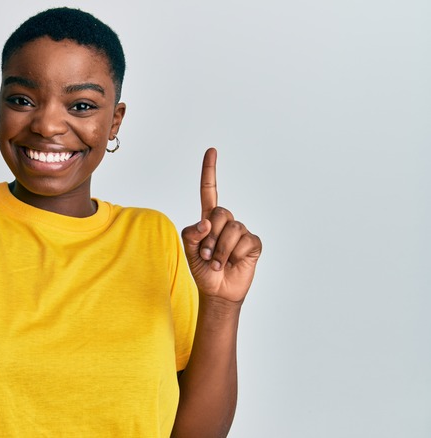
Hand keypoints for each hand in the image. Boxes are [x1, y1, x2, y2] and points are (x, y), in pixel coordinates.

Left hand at [181, 148, 261, 303]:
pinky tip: (231, 263)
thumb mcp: (189, 250)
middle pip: (221, 213)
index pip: (209, 191)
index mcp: (209, 220)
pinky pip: (244, 241)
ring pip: (232, 229)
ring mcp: (241, 232)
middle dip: (210, 237)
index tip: (212, 150)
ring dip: (220, 250)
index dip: (210, 171)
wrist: (217, 291)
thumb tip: (206, 222)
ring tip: (217, 263)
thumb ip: (191, 234)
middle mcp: (226, 222)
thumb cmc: (202, 269)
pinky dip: (233, 255)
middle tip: (206, 255)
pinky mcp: (253, 243)